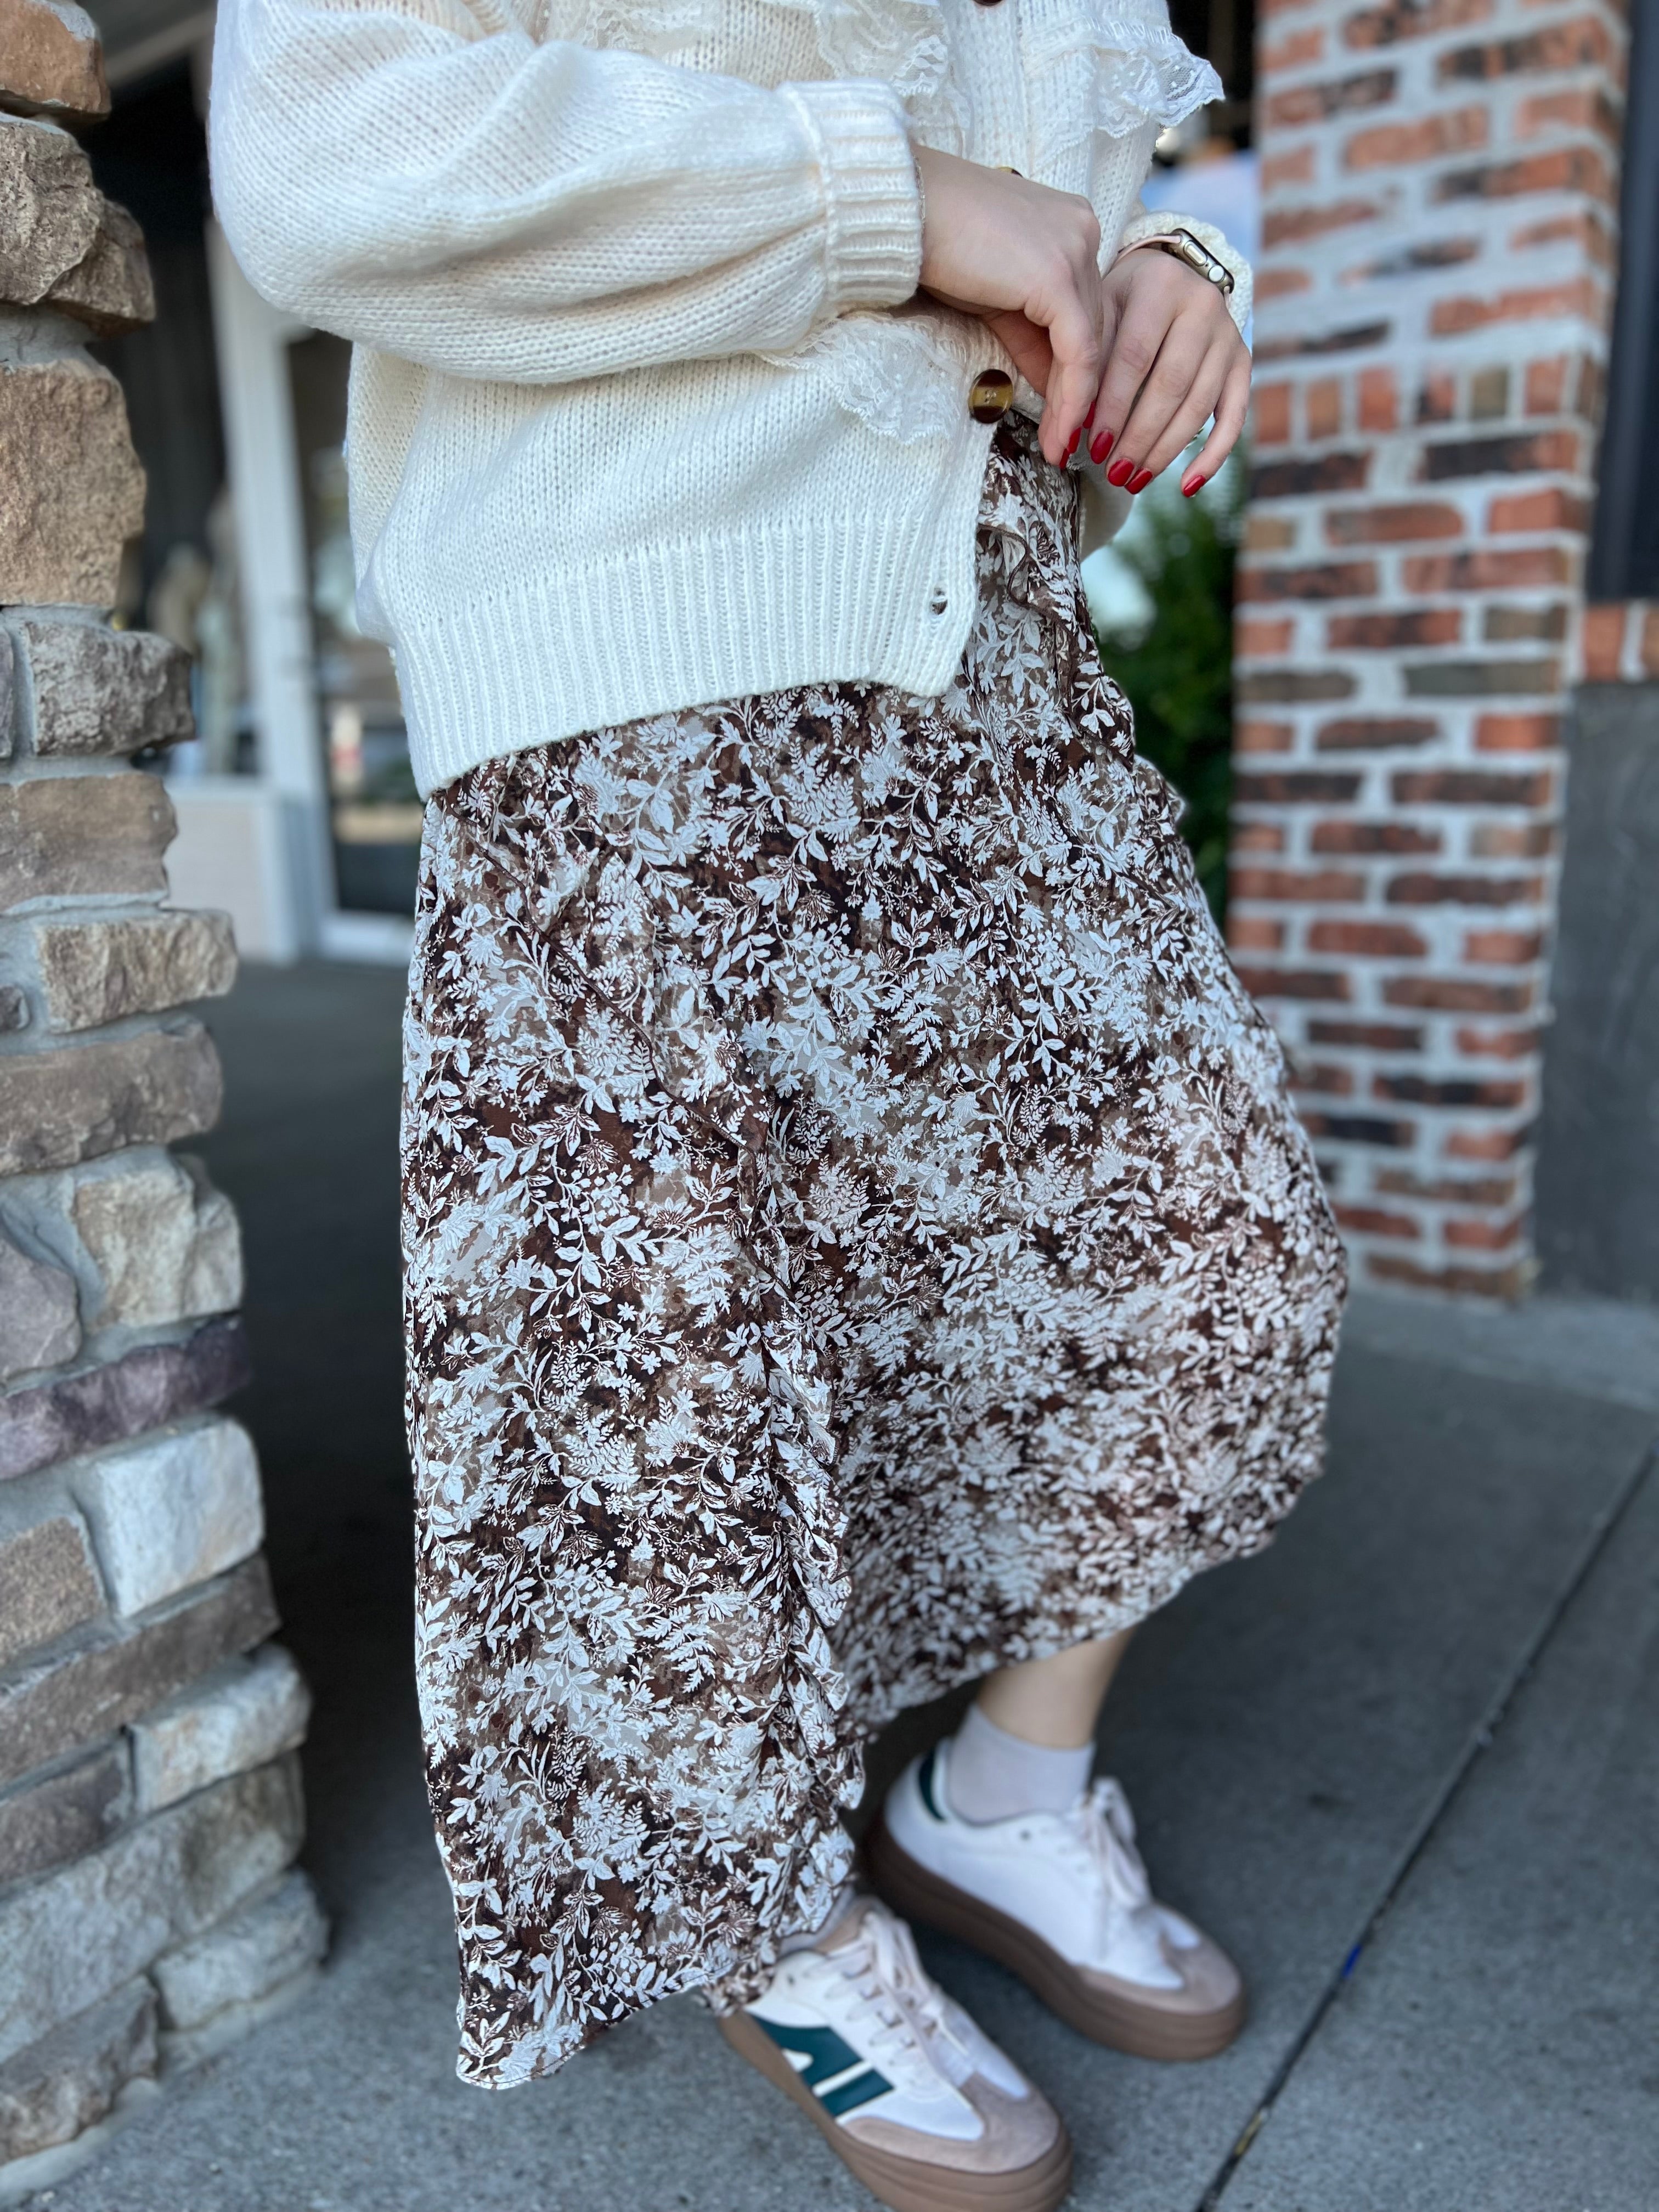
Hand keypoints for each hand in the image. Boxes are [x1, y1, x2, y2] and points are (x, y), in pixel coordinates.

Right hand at [913, 147, 1249, 491]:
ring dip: (1079, 404)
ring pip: (1093, 342)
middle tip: (1068, 443)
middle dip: (1084, 393)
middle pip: (1096, 327)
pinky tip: (1060, 432)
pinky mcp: (1057, 275)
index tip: (1067, 416)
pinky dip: (1073, 397)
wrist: (903, 212)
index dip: (1080, 369)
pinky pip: (1079, 351)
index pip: (1086, 308)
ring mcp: (1075, 249)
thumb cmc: (935, 246)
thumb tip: (1055, 386)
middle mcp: (1083, 230)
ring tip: (1060, 448)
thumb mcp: (994, 297)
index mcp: (1070, 225)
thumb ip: (1031, 335)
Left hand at [1088, 247, 1249, 495]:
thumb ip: (1078, 367)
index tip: (1092, 447)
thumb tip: (1059, 440)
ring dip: (1165, 450)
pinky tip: (1187, 486)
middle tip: (1113, 472)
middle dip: (1139, 436)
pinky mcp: (1242, 360)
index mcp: (1160, 287)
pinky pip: (1234, 415)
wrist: (1166, 276)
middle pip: (1170, 386)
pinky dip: (1213, 455)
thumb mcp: (1094, 317)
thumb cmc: (1118, 305)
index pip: (1135, 358)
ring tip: (1134, 480)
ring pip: (1198, 405)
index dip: (1113, 407)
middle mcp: (1203, 305)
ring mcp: (1228, 334)